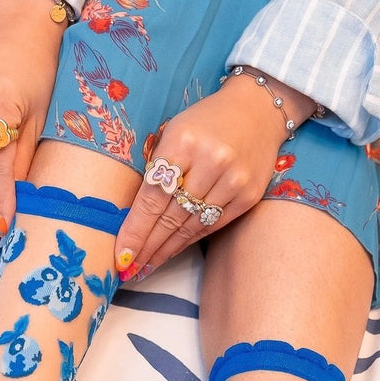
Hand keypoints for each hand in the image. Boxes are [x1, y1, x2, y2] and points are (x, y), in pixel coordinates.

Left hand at [114, 71, 315, 277]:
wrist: (258, 110)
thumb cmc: (206, 122)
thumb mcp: (174, 132)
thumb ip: (157, 168)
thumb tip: (133, 218)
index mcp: (183, 141)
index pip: (153, 197)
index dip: (135, 230)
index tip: (121, 256)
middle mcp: (211, 162)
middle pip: (170, 217)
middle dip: (147, 247)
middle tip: (129, 270)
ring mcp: (233, 181)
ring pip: (191, 227)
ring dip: (166, 250)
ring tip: (146, 267)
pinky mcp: (248, 196)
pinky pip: (212, 226)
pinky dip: (188, 240)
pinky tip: (172, 252)